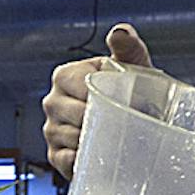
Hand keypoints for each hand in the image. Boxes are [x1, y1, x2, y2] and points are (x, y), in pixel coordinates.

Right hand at [41, 23, 151, 179]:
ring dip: (94, 141)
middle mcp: (53, 102)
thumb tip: (120, 32)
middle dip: (99, 119)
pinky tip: (101, 158)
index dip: (98, 94)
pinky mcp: (58, 157)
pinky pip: (67, 161)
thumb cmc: (134, 93)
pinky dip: (85, 161)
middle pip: (70, 113)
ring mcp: (52, 131)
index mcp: (66, 76)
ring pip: (70, 138)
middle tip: (126, 124)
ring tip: (117, 140)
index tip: (122, 101)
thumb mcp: (134, 67)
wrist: (142, 124)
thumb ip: (128, 47)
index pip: (73, 84)